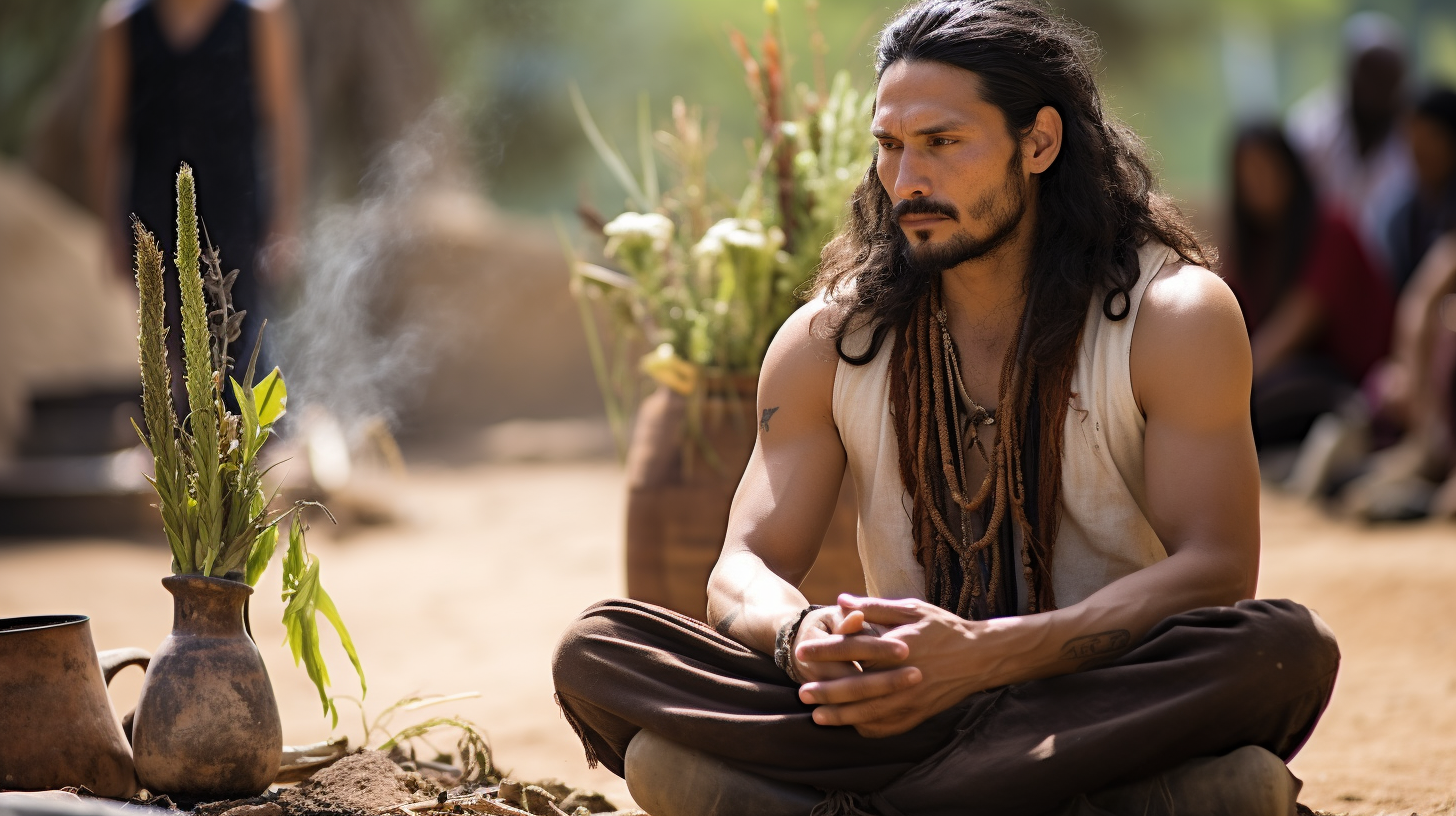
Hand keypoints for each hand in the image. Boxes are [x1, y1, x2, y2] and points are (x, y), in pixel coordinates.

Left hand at [796, 595, 1014, 737]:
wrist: (981, 657)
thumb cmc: (945, 629)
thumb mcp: (912, 609)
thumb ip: (875, 607)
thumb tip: (842, 600)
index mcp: (898, 646)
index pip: (853, 649)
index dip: (825, 651)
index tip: (801, 652)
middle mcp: (903, 675)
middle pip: (856, 687)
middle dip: (826, 691)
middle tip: (802, 693)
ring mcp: (912, 699)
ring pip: (869, 714)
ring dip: (841, 716)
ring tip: (818, 717)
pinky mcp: (919, 714)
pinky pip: (888, 727)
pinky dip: (867, 729)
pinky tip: (851, 726)